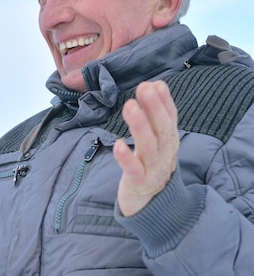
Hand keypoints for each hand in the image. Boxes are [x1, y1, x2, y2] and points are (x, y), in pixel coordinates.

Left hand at [113, 80, 179, 216]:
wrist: (153, 204)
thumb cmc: (152, 165)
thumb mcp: (158, 140)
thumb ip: (156, 115)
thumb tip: (155, 85)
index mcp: (169, 141)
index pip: (170, 118)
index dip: (164, 101)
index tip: (155, 84)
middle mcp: (164, 153)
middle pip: (162, 129)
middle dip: (154, 107)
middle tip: (144, 88)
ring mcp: (153, 168)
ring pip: (148, 146)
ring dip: (140, 126)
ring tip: (130, 106)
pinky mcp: (138, 183)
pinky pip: (134, 170)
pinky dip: (126, 157)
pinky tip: (118, 144)